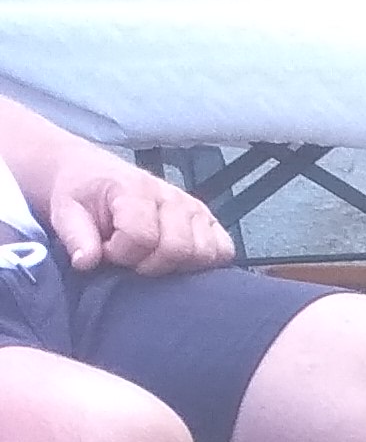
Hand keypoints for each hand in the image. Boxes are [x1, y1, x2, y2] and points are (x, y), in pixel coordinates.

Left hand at [43, 147, 231, 275]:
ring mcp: (196, 210)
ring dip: (177, 266)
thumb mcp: (65, 210)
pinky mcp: (210, 222)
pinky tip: (179, 260)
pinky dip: (205, 262)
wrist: (93, 175)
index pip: (143, 237)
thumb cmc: (81, 195)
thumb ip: (75, 235)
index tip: (106, 250)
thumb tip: (87, 263)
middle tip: (130, 257)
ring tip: (152, 257)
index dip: (121, 254)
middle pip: (178, 249)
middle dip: (150, 264)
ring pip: (204, 253)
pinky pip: (224, 251)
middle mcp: (173, 197)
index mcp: (137, 190)